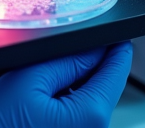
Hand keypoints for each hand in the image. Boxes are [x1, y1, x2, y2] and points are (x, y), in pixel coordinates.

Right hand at [0, 43, 133, 127]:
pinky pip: (68, 113)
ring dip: (65, 81)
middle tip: (52, 52)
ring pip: (82, 97)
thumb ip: (66, 59)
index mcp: (91, 117)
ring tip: (31, 80)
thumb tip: (93, 45)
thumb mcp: (27, 79)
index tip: (109, 28)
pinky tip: (28, 98)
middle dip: (81, 63)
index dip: (113, 43)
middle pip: (99, 84)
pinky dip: (54, 98)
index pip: (116, 70)